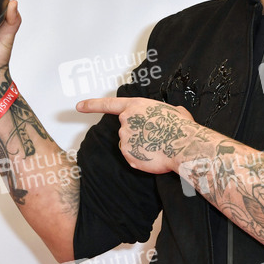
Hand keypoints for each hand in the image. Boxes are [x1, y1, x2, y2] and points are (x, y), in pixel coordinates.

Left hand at [76, 97, 195, 174]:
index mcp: (136, 106)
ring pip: (130, 144)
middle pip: (126, 129)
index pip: (108, 104)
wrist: (184, 145)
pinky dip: (142, 158)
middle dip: (139, 134)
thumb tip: (174, 114)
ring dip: (141, 146)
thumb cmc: (181, 127)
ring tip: (159, 146)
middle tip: (157, 136)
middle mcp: (126, 121)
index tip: (79, 106)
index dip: (92, 105)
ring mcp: (126, 139)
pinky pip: (133, 157)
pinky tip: (155, 155)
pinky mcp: (128, 155)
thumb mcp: (175, 110)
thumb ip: (167, 111)